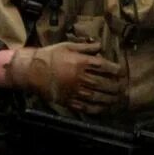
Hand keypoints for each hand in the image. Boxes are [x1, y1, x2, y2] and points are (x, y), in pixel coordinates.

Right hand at [0, 42, 121, 113]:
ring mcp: (74, 90)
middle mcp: (79, 77)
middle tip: (122, 87)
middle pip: (102, 83)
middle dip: (114, 86)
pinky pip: (85, 106)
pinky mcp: (67, 100)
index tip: (121, 71)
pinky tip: (102, 108)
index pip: (103, 66)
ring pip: (96, 96)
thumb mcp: (67, 46)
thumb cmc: (49, 55)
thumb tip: (99, 46)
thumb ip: (85, 47)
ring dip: (108, 98)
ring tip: (116, 99)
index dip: (114, 69)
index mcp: (80, 62)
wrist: (32, 70)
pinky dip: (95, 108)